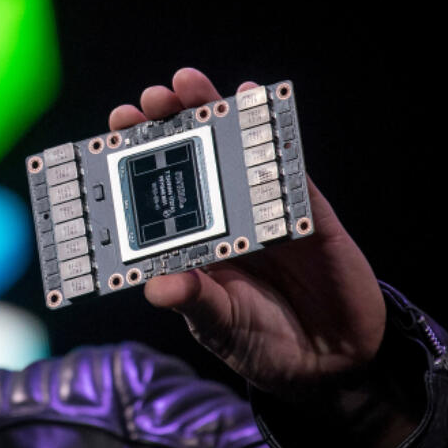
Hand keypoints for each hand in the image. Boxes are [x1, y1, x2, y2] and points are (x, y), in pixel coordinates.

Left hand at [109, 68, 385, 399]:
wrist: (333, 365)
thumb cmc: (264, 343)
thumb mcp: (222, 326)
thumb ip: (195, 302)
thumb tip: (159, 285)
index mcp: (190, 241)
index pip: (154, 191)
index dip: (135, 159)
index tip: (114, 129)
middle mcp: (221, 216)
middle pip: (188, 157)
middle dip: (166, 122)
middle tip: (147, 100)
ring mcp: (262, 207)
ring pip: (231, 149)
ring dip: (210, 109)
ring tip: (186, 82)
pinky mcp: (305, 209)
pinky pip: (285, 164)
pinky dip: (270, 130)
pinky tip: (252, 96)